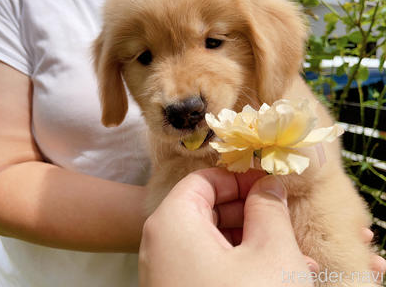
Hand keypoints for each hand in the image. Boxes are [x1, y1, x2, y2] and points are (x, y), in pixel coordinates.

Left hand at [139, 168, 312, 286]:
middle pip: (207, 208)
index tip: (271, 183)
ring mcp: (166, 272)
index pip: (204, 180)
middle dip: (250, 212)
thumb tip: (268, 185)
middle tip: (284, 218)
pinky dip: (237, 264)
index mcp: (172, 222)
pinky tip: (272, 274)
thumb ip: (269, 208)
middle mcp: (160, 245)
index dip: (240, 178)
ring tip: (291, 254)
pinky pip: (206, 265)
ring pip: (211, 240)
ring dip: (250, 241)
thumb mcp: (270, 252)